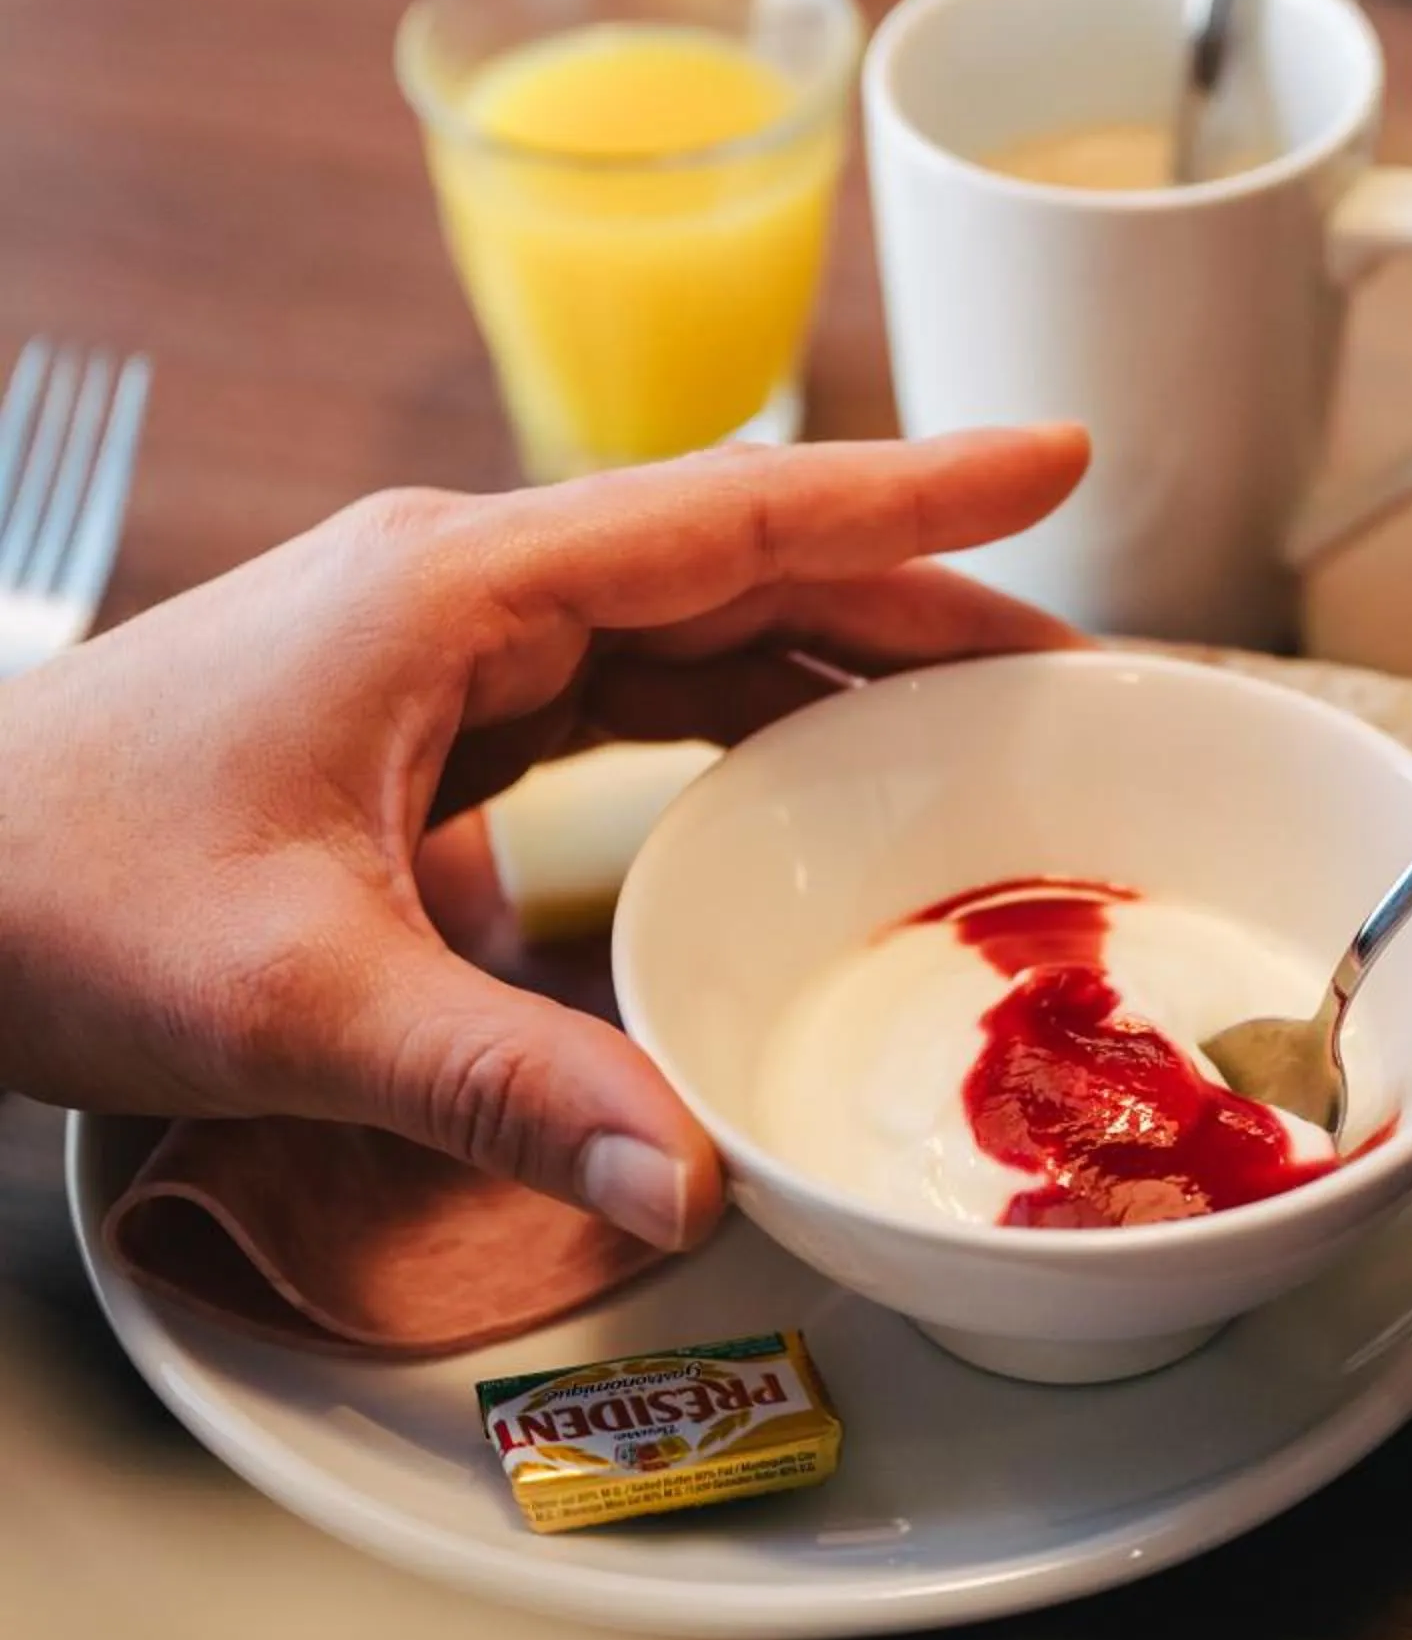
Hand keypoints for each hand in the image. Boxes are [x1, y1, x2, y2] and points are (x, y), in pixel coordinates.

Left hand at [0, 428, 1086, 1255]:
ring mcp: (435, 652)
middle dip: (917, 602)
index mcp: (450, 592)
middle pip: (737, 566)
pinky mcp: (414, 722)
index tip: (1056, 458)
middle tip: (1080, 666)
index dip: (909, 496)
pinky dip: (731, 723)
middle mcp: (459, 592)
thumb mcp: (288, 998)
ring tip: (984, 722)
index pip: (729, 515)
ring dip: (834, 664)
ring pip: (685, 629)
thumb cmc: (51, 892)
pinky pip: (617, 696)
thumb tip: (689, 1181)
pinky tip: (798, 782)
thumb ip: (496, 1086)